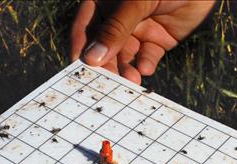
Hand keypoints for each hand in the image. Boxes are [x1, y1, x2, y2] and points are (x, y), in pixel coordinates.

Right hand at [70, 0, 214, 83]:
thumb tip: (92, 58)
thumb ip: (115, 30)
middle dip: (105, 64)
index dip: (80, 47)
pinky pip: (147, 57)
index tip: (78, 68)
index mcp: (105, 1)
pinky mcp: (158, 40)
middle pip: (105, 46)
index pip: (85, 27)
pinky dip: (145, 64)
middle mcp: (119, 17)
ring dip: (125, 69)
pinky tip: (144, 68)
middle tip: (106, 82)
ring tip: (130, 80)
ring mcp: (139, 29)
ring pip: (125, 55)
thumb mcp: (136, 2)